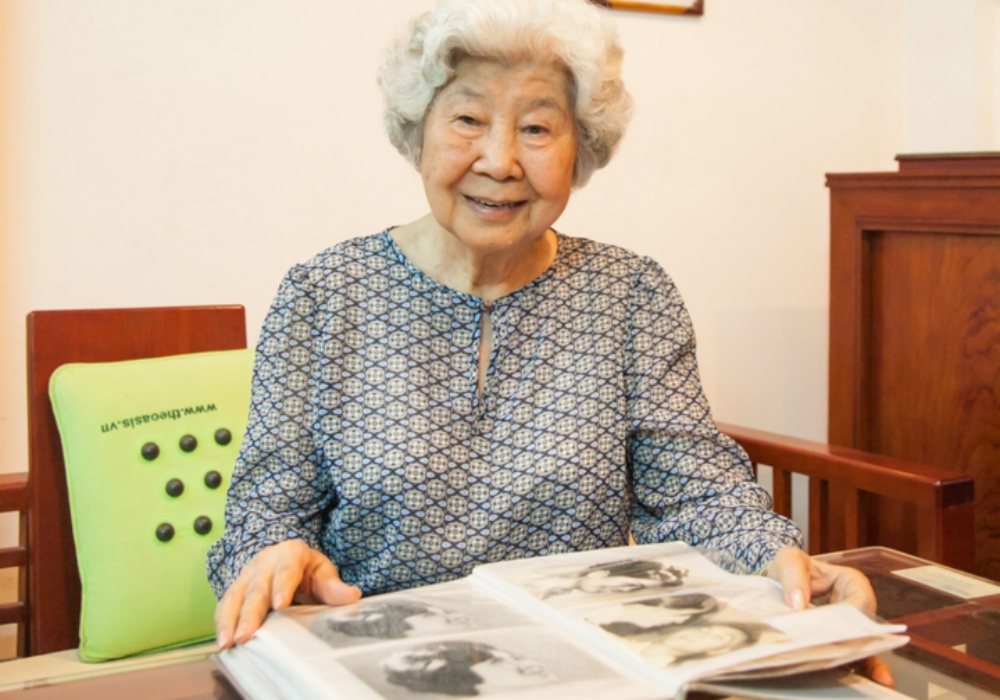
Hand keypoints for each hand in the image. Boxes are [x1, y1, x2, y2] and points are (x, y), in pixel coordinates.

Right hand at [215, 539, 361, 648]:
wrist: (285, 560)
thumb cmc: (306, 570)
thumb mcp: (323, 572)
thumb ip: (334, 586)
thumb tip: (352, 596)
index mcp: (290, 554)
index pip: (286, 570)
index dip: (282, 586)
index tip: (280, 605)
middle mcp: (264, 563)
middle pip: (257, 588)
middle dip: (250, 613)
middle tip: (246, 634)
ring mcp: (247, 576)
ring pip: (235, 597)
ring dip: (230, 620)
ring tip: (229, 642)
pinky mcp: (235, 590)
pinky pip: (225, 606)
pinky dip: (222, 623)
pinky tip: (222, 640)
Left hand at [767, 547, 893, 687]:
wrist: (778, 584)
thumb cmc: (789, 568)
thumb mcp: (788, 560)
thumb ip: (793, 576)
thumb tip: (798, 603)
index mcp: (851, 583)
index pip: (859, 601)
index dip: (852, 617)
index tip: (839, 629)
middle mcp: (857, 607)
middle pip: (863, 628)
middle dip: (857, 642)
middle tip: (846, 655)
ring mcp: (849, 629)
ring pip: (863, 647)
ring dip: (863, 660)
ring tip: (872, 677)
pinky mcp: (839, 644)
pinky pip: (853, 659)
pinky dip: (859, 669)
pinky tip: (867, 681)